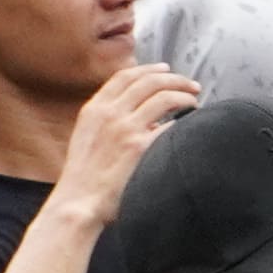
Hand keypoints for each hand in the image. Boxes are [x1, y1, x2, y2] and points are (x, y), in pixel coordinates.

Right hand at [48, 61, 201, 223]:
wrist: (77, 203)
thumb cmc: (84, 177)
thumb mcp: (87, 138)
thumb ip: (107, 121)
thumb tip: (140, 115)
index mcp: (94, 110)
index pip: (124, 77)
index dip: (149, 69)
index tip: (166, 69)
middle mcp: (109, 114)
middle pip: (149, 81)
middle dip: (175, 79)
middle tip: (191, 85)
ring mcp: (124, 129)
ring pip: (164, 97)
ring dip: (185, 95)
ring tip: (195, 101)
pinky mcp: (139, 147)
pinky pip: (170, 125)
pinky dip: (183, 121)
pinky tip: (190, 126)